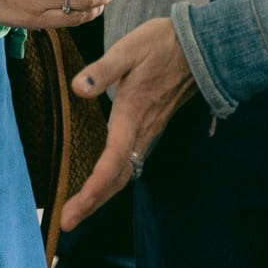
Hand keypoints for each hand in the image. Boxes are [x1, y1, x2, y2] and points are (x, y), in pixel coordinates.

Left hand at [62, 16, 198, 227]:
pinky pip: (131, 162)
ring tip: (78, 209)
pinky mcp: (151, 127)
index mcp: (132, 115)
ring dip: (102, 194)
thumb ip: (102, 70)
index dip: (90, 192)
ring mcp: (149, 131)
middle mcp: (142, 131)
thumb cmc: (161, 45)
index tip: (70, 212)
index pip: (111, 164)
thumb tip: (78, 89)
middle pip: (117, 179)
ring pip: (125, 173)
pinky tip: (101, 181)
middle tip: (66, 222)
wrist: (201, 47)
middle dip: (92, 203)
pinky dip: (113, 179)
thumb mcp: (128, 50)